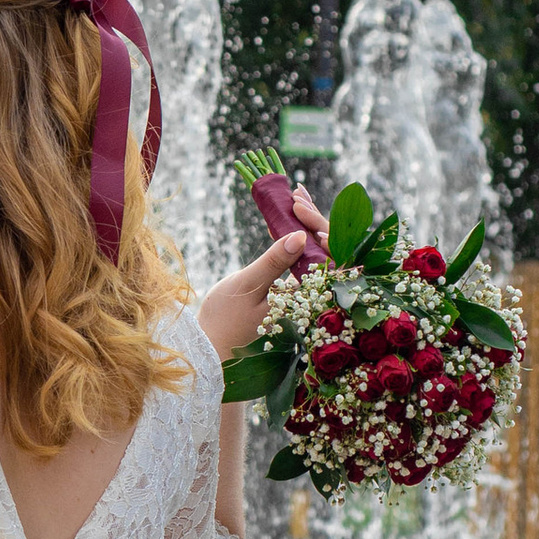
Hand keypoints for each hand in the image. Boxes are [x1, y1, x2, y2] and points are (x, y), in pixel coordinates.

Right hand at [199, 190, 330, 361]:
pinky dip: (295, 238)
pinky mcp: (290, 292)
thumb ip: (275, 262)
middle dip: (312, 219)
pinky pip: (301, 260)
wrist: (210, 344)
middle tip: (296, 193)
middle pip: (325, 253)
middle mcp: (310, 298)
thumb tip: (300, 236)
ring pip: (314, 254)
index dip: (319, 227)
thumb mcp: (247, 286)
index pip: (329, 259)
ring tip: (294, 197)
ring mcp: (301, 295)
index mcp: (306, 299)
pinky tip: (288, 219)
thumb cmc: (225, 319)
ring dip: (305, 225)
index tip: (299, 207)